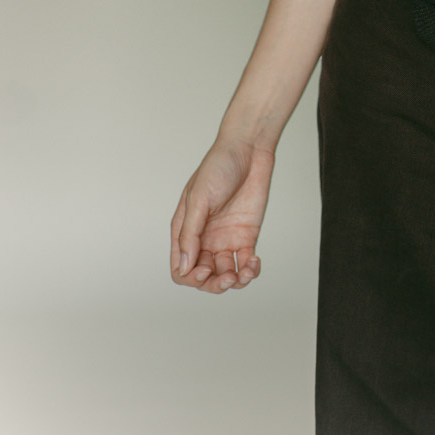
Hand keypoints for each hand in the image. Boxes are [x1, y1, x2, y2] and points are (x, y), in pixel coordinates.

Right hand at [170, 140, 274, 292]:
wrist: (248, 150)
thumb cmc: (218, 167)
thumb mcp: (199, 199)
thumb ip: (190, 233)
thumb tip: (183, 266)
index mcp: (185, 231)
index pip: (181, 269)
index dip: (191, 277)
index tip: (206, 269)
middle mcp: (204, 239)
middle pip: (204, 277)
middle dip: (214, 284)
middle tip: (228, 278)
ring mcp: (226, 238)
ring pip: (226, 274)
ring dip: (235, 281)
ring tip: (246, 272)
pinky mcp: (247, 235)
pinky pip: (246, 262)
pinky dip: (250, 269)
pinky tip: (254, 262)